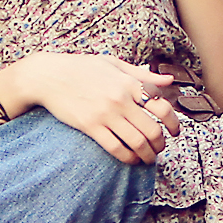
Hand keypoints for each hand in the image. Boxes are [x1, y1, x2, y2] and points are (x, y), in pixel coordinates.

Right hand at [6, 52, 180, 162]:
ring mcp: (105, 114)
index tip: (174, 131)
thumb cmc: (81, 68)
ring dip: (147, 155)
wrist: (48, 76)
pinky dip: (128, 157)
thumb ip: (140, 74)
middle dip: (160, 144)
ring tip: (148, 158)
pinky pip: (116, 148)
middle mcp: (121, 99)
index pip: (162, 106)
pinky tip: (130, 159)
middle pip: (152, 130)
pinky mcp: (90, 126)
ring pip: (137, 142)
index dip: (173, 123)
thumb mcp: (112, 64)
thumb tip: (168, 82)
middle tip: (160, 148)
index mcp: (129, 83)